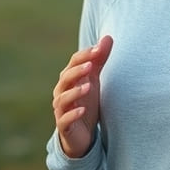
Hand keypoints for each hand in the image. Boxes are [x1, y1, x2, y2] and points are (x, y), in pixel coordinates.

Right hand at [52, 35, 112, 157]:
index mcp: (69, 78)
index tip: (99, 49)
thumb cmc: (86, 101)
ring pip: (63, 98)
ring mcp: (61, 109)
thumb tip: (108, 36)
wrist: (81, 132)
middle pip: (66, 78)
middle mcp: (61, 91)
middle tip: (91, 65)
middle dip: (77, 71)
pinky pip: (65, 119)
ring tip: (88, 86)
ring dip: (75, 92)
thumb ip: (99, 59)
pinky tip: (82, 110)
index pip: (73, 62)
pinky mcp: (64, 125)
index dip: (85, 55)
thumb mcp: (94, 79)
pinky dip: (72, 114)